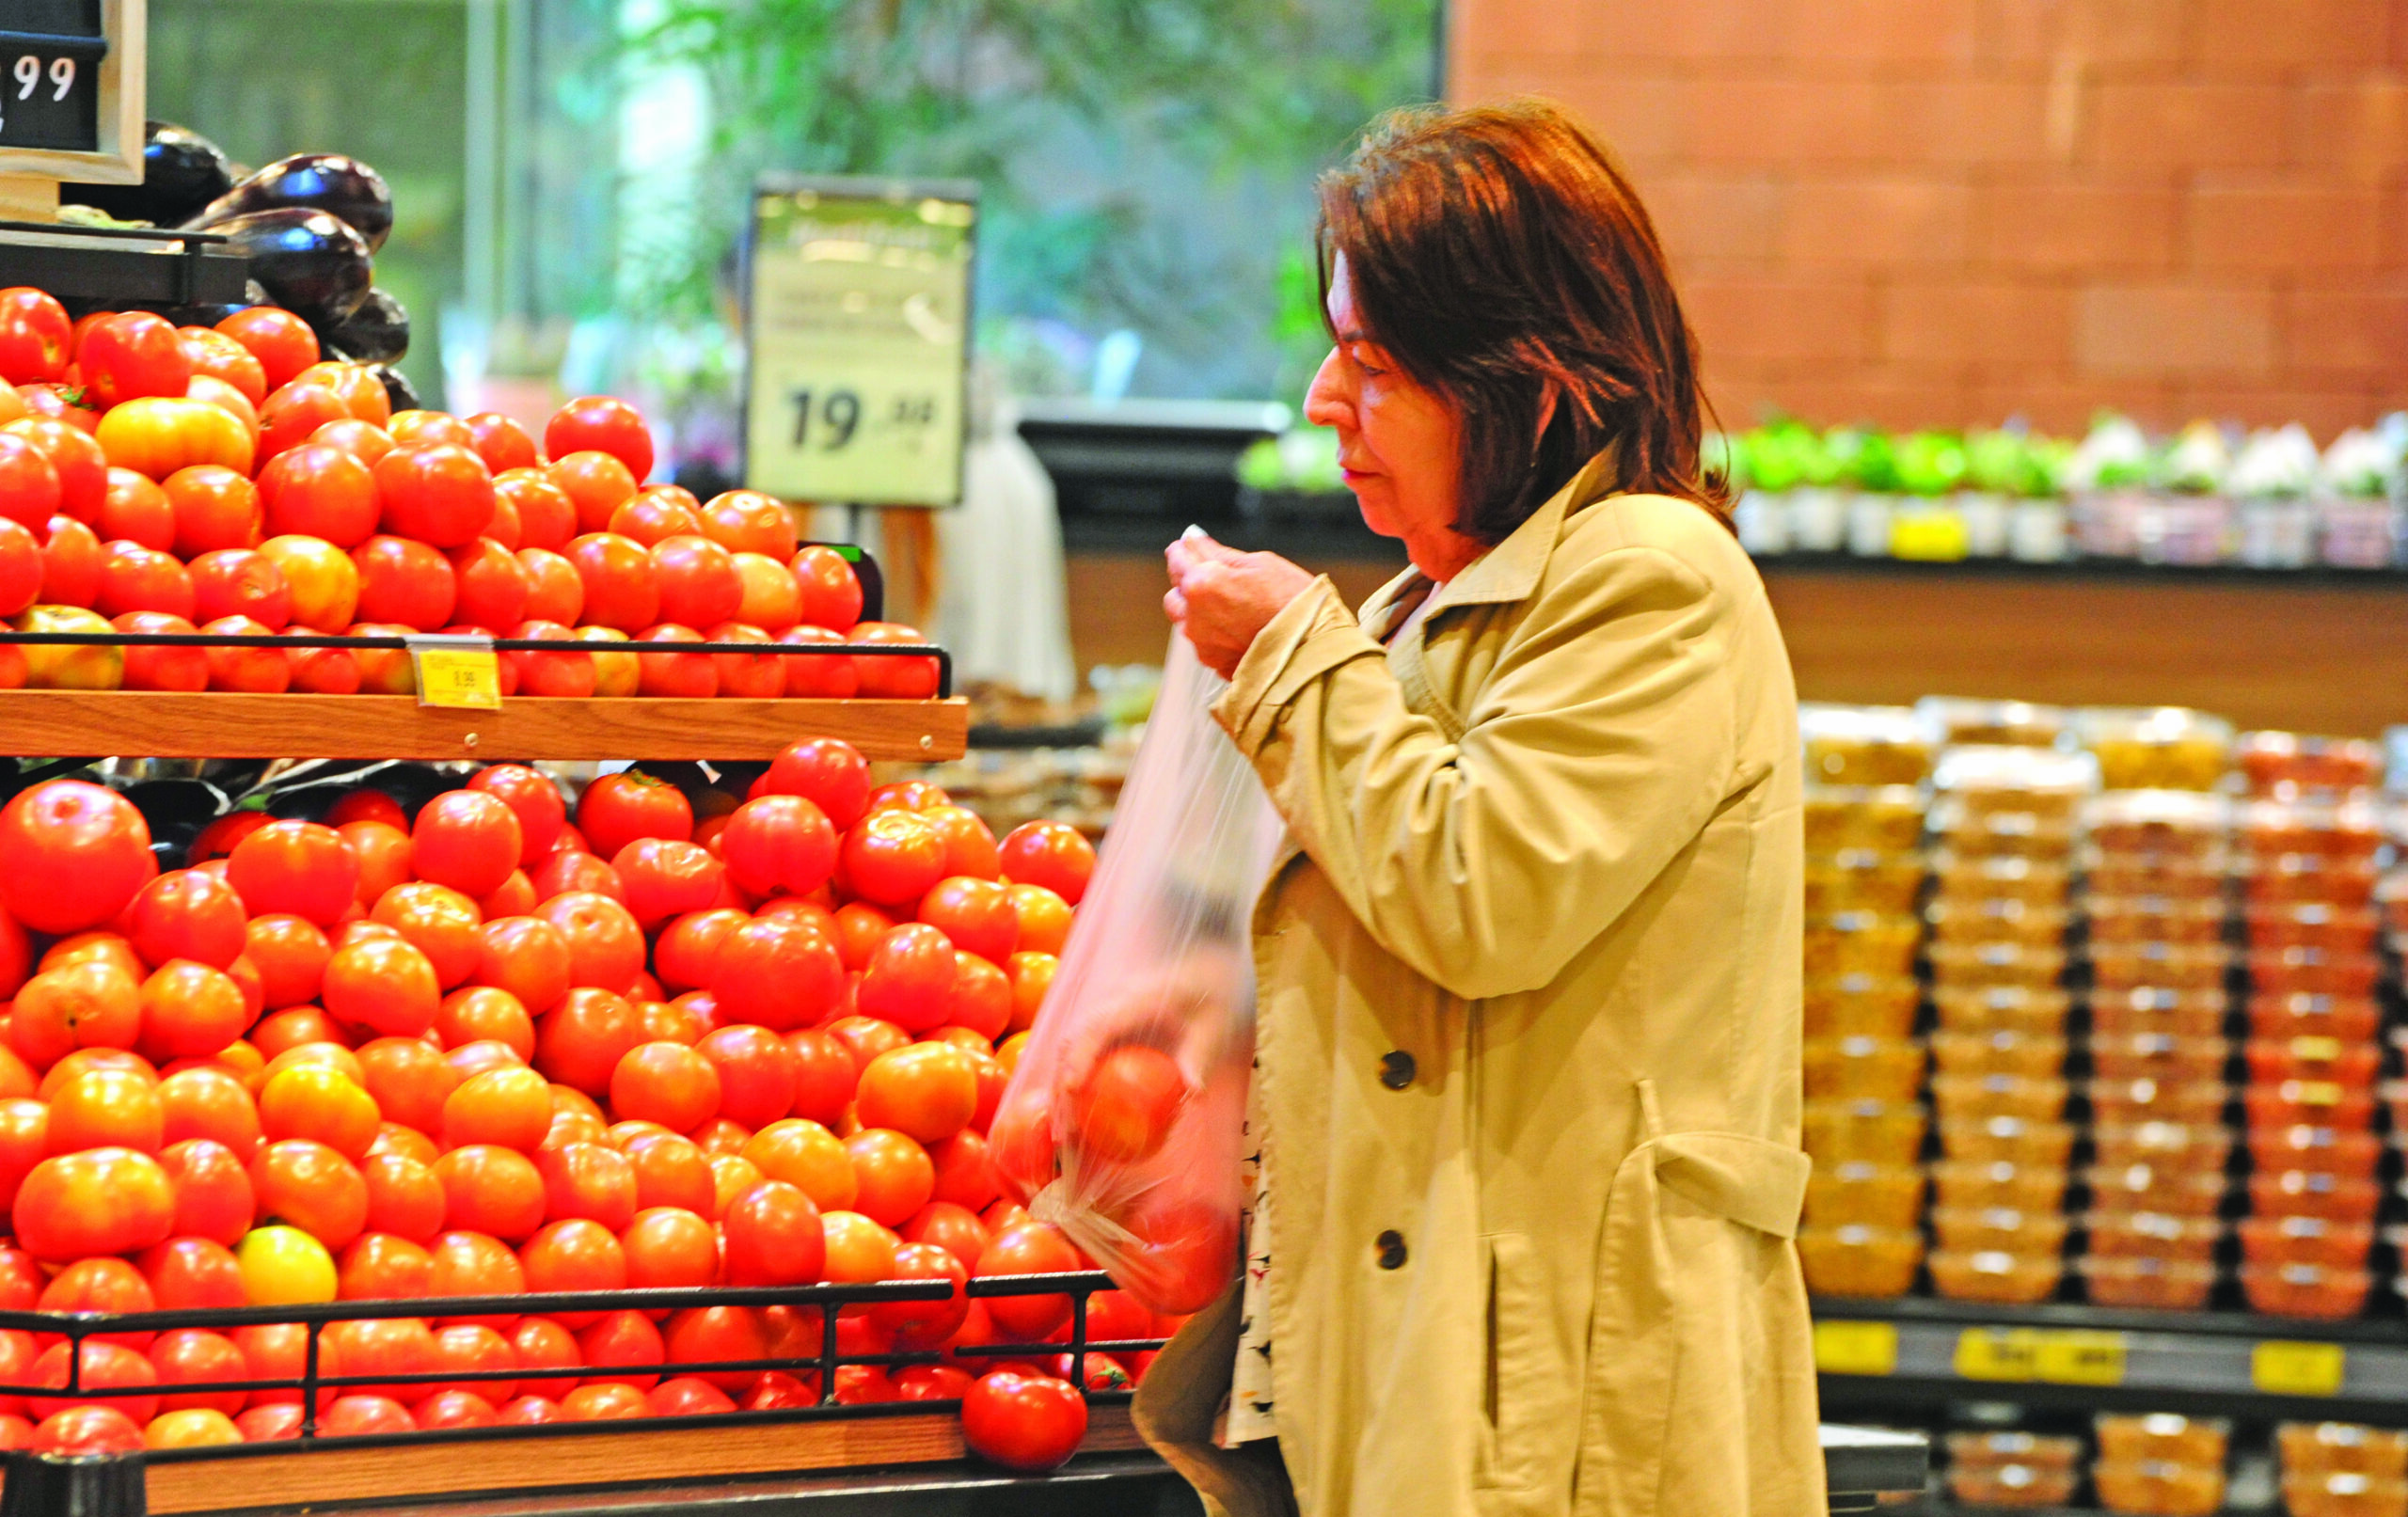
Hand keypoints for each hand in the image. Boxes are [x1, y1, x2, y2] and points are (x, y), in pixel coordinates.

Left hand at [1164, 530, 1315, 678]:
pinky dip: (1215, 635)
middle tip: (1217, 578)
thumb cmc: (1291, 601)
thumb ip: (1219, 553)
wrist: (1313, 651)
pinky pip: (1205, 644)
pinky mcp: (1214, 665)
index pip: (1177, 559)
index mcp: (1200, 584)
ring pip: (1187, 622)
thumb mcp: (1259, 564)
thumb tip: (1192, 539)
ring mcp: (1202, 645)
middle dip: (1188, 584)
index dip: (1185, 549)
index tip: (1192, 545)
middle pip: (1175, 595)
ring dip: (1198, 612)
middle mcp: (1192, 617)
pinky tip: (1241, 630)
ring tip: (1232, 609)